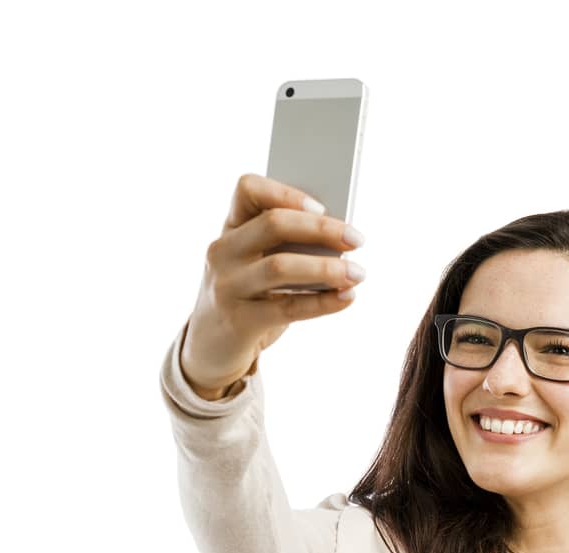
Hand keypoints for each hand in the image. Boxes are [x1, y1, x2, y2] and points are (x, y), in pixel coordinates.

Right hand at [181, 172, 365, 397]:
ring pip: (280, 267)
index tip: (321, 205)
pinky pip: (288, 308)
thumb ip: (284, 247)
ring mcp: (227, 287)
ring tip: (358, 273)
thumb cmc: (248, 297)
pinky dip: (323, 303)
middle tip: (357, 239)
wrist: (210, 348)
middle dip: (321, 229)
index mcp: (230, 228)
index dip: (285, 192)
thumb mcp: (256, 264)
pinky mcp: (239, 322)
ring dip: (326, 268)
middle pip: (273, 224)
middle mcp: (223, 252)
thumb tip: (339, 240)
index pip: (248, 189)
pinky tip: (347, 298)